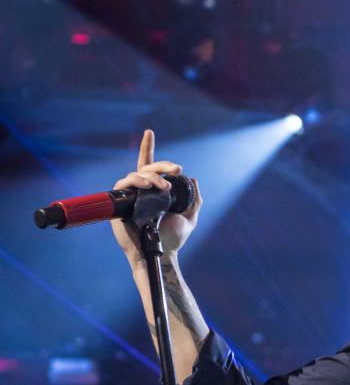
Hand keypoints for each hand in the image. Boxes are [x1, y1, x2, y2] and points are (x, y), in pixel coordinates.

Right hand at [111, 130, 201, 261]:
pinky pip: (122, 184)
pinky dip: (134, 181)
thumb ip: (194, 198)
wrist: (161, 253)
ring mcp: (130, 196)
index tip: (149, 131)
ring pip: (135, 174)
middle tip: (176, 170)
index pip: (151, 167)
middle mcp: (141, 192)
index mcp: (156, 192)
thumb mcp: (190, 216)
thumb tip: (193, 178)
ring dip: (150, 176)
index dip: (148, 149)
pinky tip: (146, 186)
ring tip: (163, 187)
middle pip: (146, 168)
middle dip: (161, 165)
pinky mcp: (120, 204)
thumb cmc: (173, 239)